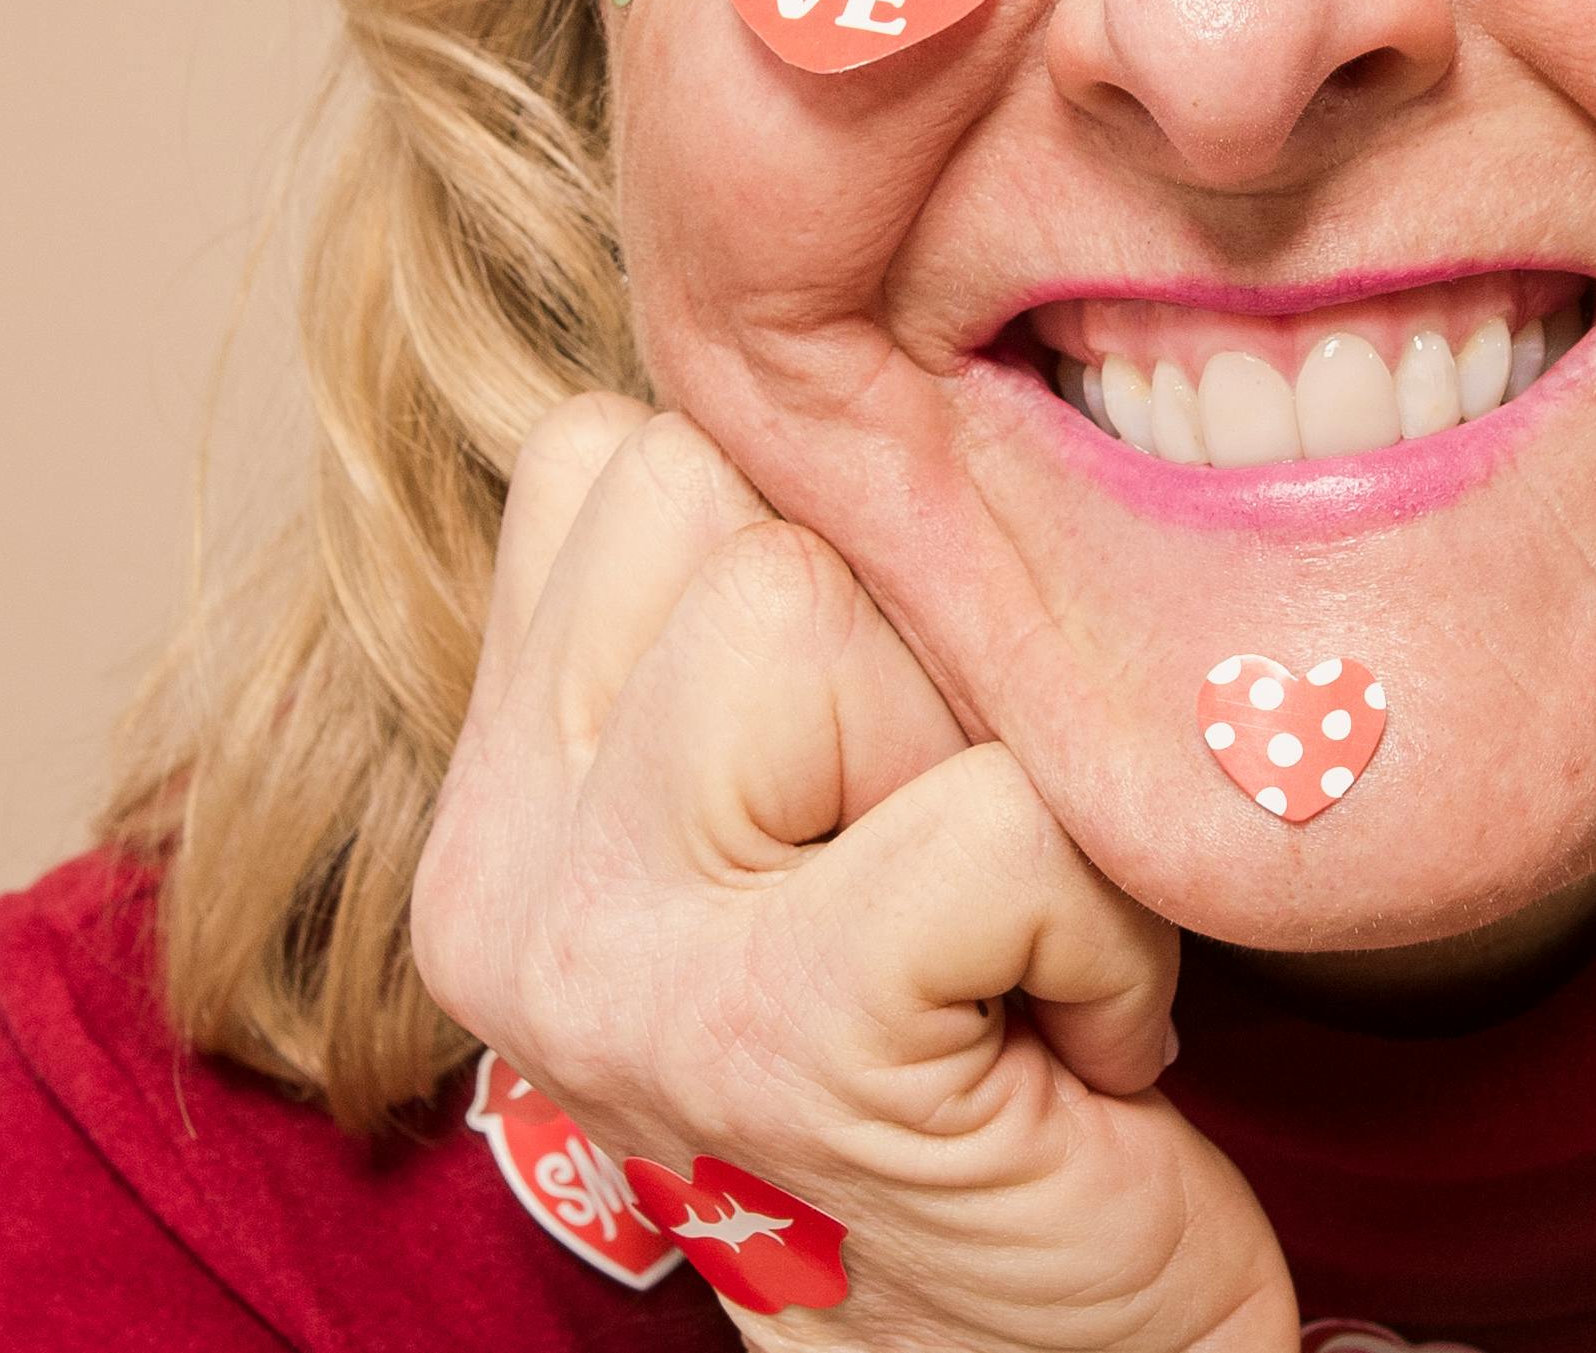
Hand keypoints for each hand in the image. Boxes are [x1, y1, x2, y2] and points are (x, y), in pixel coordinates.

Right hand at [415, 394, 1299, 1352]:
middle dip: (923, 657)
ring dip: (1019, 778)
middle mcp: (500, 879)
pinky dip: (1101, 916)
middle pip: (740, 505)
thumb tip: (861, 344)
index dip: (822, 553)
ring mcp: (616, 963)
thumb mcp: (827, 798)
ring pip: (839, 614)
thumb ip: (767, 608)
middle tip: (961, 864)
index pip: (622, 455)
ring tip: (1011, 945)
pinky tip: (1073, 1039)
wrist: (1045, 1348)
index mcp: (494, 799)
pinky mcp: (781, 1035)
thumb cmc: (971, 1035)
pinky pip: (999, 808)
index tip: (881, 764)